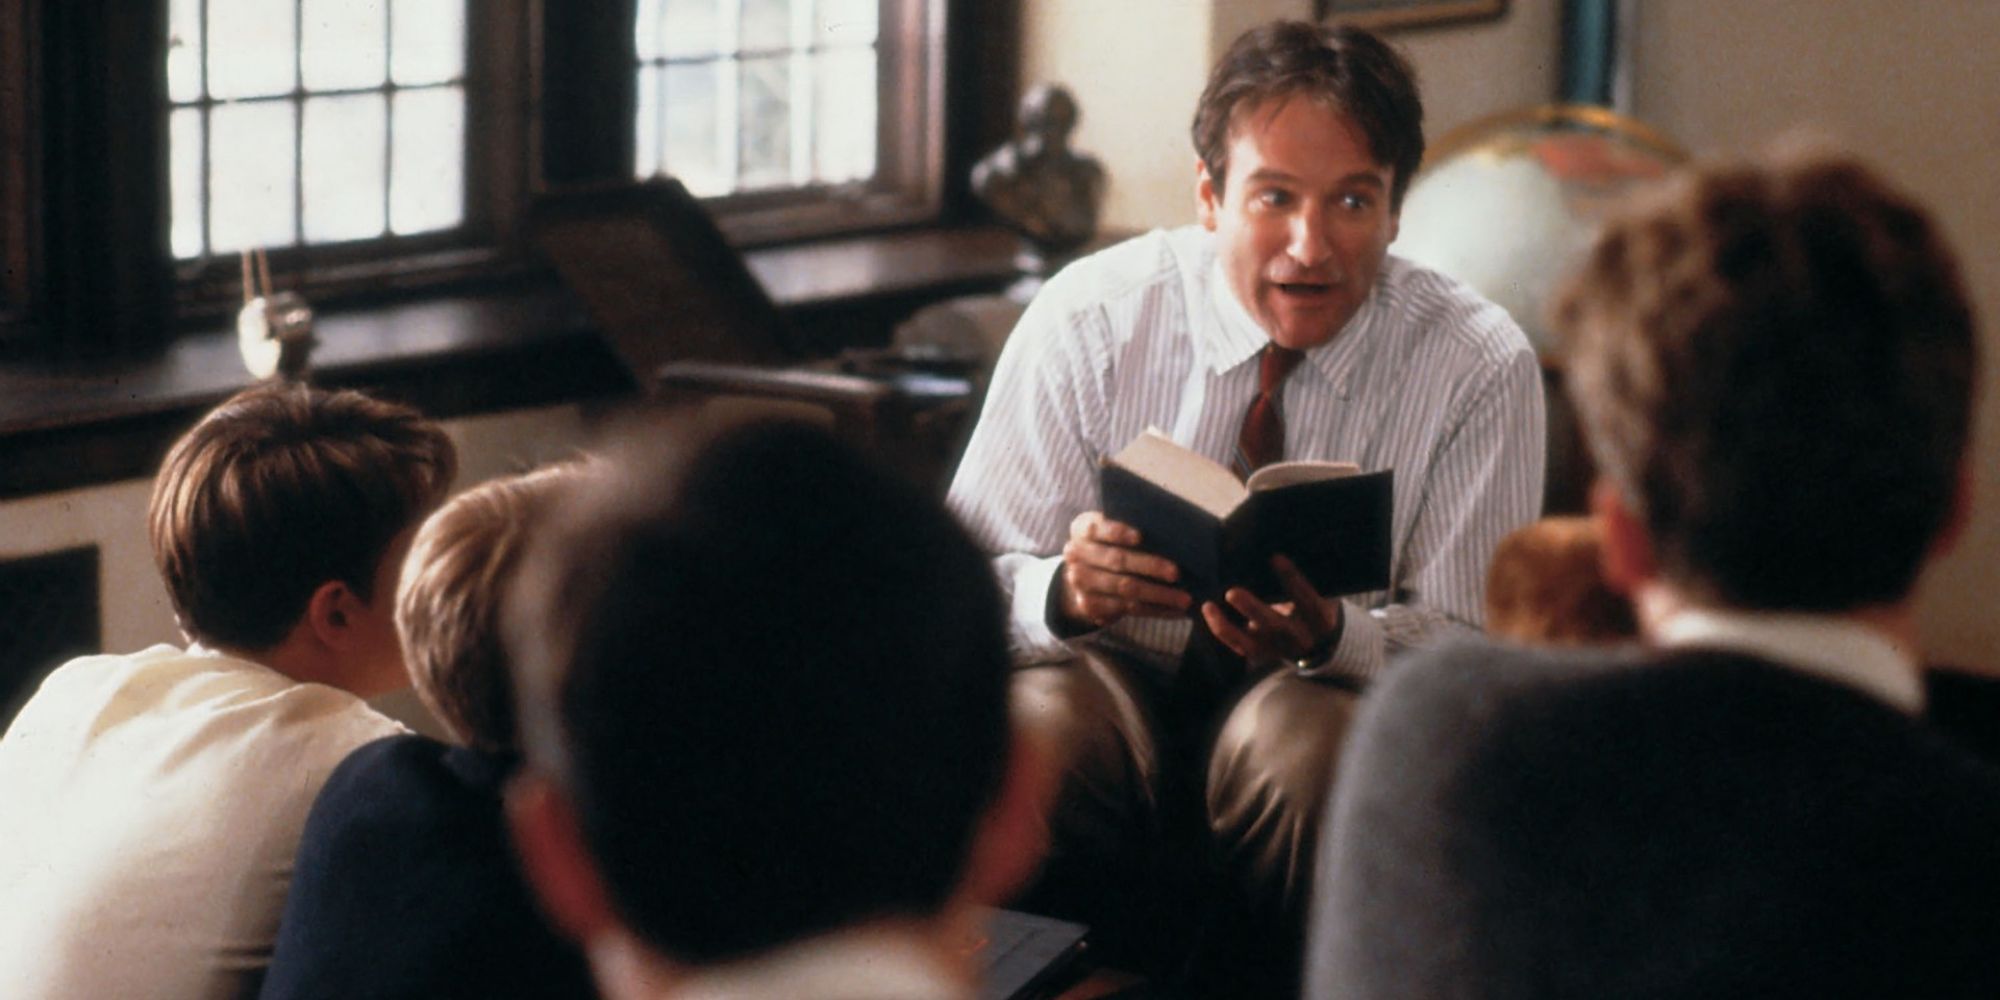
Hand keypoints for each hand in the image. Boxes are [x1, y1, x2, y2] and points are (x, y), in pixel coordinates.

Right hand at [1056, 511, 1191, 629]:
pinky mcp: (1090, 605)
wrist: (1085, 574)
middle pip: (1116, 561)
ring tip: (1184, 598)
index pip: (1097, 528)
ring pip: (1124, 589)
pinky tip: (1175, 610)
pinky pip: (1128, 609)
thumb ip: (1133, 524)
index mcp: (1082, 529)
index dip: (1117, 532)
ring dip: (1158, 595)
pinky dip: (1155, 610)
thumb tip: (1175, 531)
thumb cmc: (1111, 544)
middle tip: (1176, 573)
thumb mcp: (1112, 529)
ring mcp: (1080, 582)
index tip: (1140, 536)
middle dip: (1149, 566)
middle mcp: (1076, 554)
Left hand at [1200, 554, 1342, 667]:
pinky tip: (1208, 611)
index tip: (1276, 557)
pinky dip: (1221, 630)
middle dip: (1252, 609)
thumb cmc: (1315, 602)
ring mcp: (1279, 649)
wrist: (1319, 640)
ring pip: (1251, 644)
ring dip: (1227, 626)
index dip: (1293, 579)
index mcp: (1320, 619)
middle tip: (1231, 593)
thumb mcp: (1323, 589)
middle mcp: (1300, 638)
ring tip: (1208, 606)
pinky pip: (1238, 646)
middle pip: (1275, 626)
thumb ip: (1312, 573)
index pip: (1308, 600)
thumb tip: (1288, 539)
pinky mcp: (1262, 654)